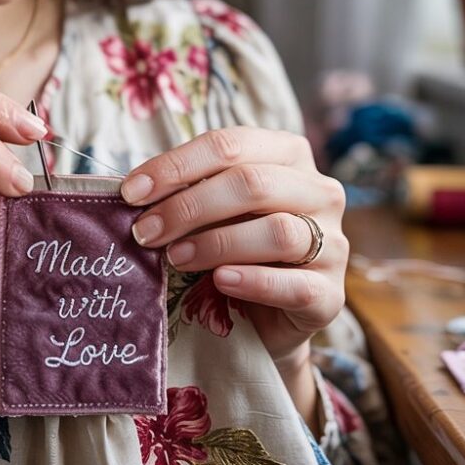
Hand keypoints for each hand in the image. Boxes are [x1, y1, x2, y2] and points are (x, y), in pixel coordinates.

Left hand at [120, 127, 346, 367]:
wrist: (266, 319)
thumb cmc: (233, 248)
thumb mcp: (211, 210)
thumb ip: (186, 192)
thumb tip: (132, 190)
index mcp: (288, 155)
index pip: (229, 145)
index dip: (176, 166)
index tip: (131, 192)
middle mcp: (319, 191)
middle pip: (252, 184)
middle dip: (188, 207)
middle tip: (145, 231)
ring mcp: (333, 243)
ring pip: (277, 231)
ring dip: (215, 243)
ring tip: (173, 258)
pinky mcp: (332, 295)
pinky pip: (296, 284)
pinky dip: (253, 281)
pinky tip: (220, 281)